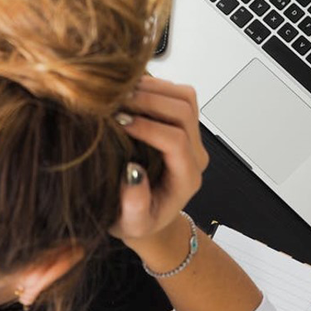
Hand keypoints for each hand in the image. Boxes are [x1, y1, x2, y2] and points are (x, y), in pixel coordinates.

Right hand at [110, 76, 208, 250]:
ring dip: (153, 88)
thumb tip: (132, 173)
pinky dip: (154, 86)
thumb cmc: (138, 221)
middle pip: (184, 112)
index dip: (148, 127)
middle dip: (149, 101)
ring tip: (120, 93)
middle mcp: (195, 154)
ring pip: (185, 97)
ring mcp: (191, 136)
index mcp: (186, 178)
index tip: (119, 122)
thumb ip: (134, 205)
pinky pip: (177, 94)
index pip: (176, 141)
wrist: (148, 215)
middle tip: (116, 101)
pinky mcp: (182, 124)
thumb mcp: (131, 224)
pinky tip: (128, 91)